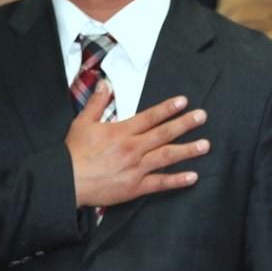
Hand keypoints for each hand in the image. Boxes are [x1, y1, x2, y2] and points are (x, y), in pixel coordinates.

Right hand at [66, 82, 209, 206]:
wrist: (65, 181)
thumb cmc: (73, 153)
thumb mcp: (82, 122)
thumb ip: (97, 102)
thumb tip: (106, 83)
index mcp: (121, 132)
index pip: (150, 117)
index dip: (168, 108)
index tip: (184, 101)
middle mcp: (133, 148)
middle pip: (164, 133)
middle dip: (185, 124)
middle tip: (203, 116)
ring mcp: (136, 168)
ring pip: (166, 157)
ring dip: (187, 150)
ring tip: (205, 145)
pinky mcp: (135, 187)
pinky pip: (160, 183)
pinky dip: (177, 180)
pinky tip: (193, 177)